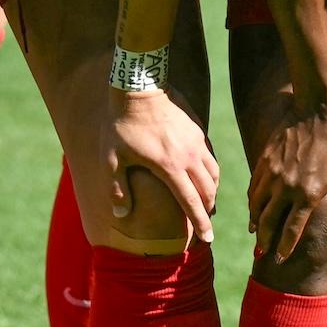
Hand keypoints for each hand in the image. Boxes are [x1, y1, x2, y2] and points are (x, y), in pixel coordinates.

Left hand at [104, 89, 221, 247]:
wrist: (139, 87)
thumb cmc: (121, 125)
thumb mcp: (112, 159)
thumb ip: (117, 189)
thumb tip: (121, 216)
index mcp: (169, 167)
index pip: (190, 203)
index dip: (200, 223)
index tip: (207, 239)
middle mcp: (188, 157)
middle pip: (208, 191)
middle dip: (209, 211)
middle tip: (206, 226)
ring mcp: (196, 142)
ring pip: (214, 174)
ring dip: (212, 192)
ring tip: (207, 204)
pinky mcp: (198, 130)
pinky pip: (210, 157)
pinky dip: (211, 172)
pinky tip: (204, 176)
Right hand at [245, 86, 326, 259]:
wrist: (318, 110)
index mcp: (308, 194)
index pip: (291, 229)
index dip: (284, 247)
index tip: (280, 258)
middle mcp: (286, 187)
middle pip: (268, 221)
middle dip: (264, 240)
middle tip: (261, 253)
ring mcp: (272, 173)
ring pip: (256, 205)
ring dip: (254, 222)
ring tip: (254, 233)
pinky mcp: (264, 160)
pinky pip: (254, 186)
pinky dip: (252, 200)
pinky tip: (253, 206)